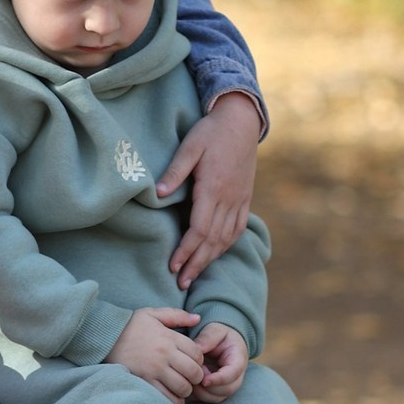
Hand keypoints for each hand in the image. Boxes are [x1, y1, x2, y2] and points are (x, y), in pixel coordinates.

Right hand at [106, 307, 203, 403]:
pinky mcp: (144, 381)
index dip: (199, 360)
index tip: (193, 362)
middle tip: (191, 377)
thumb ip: (177, 315)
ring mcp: (154, 369)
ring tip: (182, 386)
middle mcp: (164, 354)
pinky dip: (174, 399)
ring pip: (182, 386)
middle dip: (196, 377)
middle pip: (193, 372)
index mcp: (168, 337)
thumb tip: (198, 318)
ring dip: (186, 389)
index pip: (197, 353)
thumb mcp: (153, 314)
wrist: (106, 337)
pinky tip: (173, 394)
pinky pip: (166, 396)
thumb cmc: (130, 325)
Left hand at [156, 91, 260, 288]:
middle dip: (196, 264)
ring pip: (226, 238)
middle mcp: (229, 198)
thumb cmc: (211, 131)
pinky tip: (216, 254)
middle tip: (182, 283)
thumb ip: (175, 171)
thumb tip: (159, 194)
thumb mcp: (190, 146)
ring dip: (210, 259)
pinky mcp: (245, 198)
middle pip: (212, 240)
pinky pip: (237, 228)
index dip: (186, 251)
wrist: (242, 120)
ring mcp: (240, 200)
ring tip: (195, 275)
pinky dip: (226, 245)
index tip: (174, 267)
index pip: (199, 229)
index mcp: (213, 187)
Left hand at [191, 322, 247, 402]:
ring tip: (190, 377)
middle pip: (226, 390)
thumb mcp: (215, 330)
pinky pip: (207, 399)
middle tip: (194, 375)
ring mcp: (227, 386)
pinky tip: (188, 382)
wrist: (221, 342)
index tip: (204, 380)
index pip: (233, 374)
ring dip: (201, 392)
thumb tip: (197, 349)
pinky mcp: (217, 391)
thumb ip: (207, 338)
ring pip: (216, 397)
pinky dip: (196, 395)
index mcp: (238, 360)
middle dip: (208, 387)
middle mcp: (236, 377)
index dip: (219, 379)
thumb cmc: (219, 336)